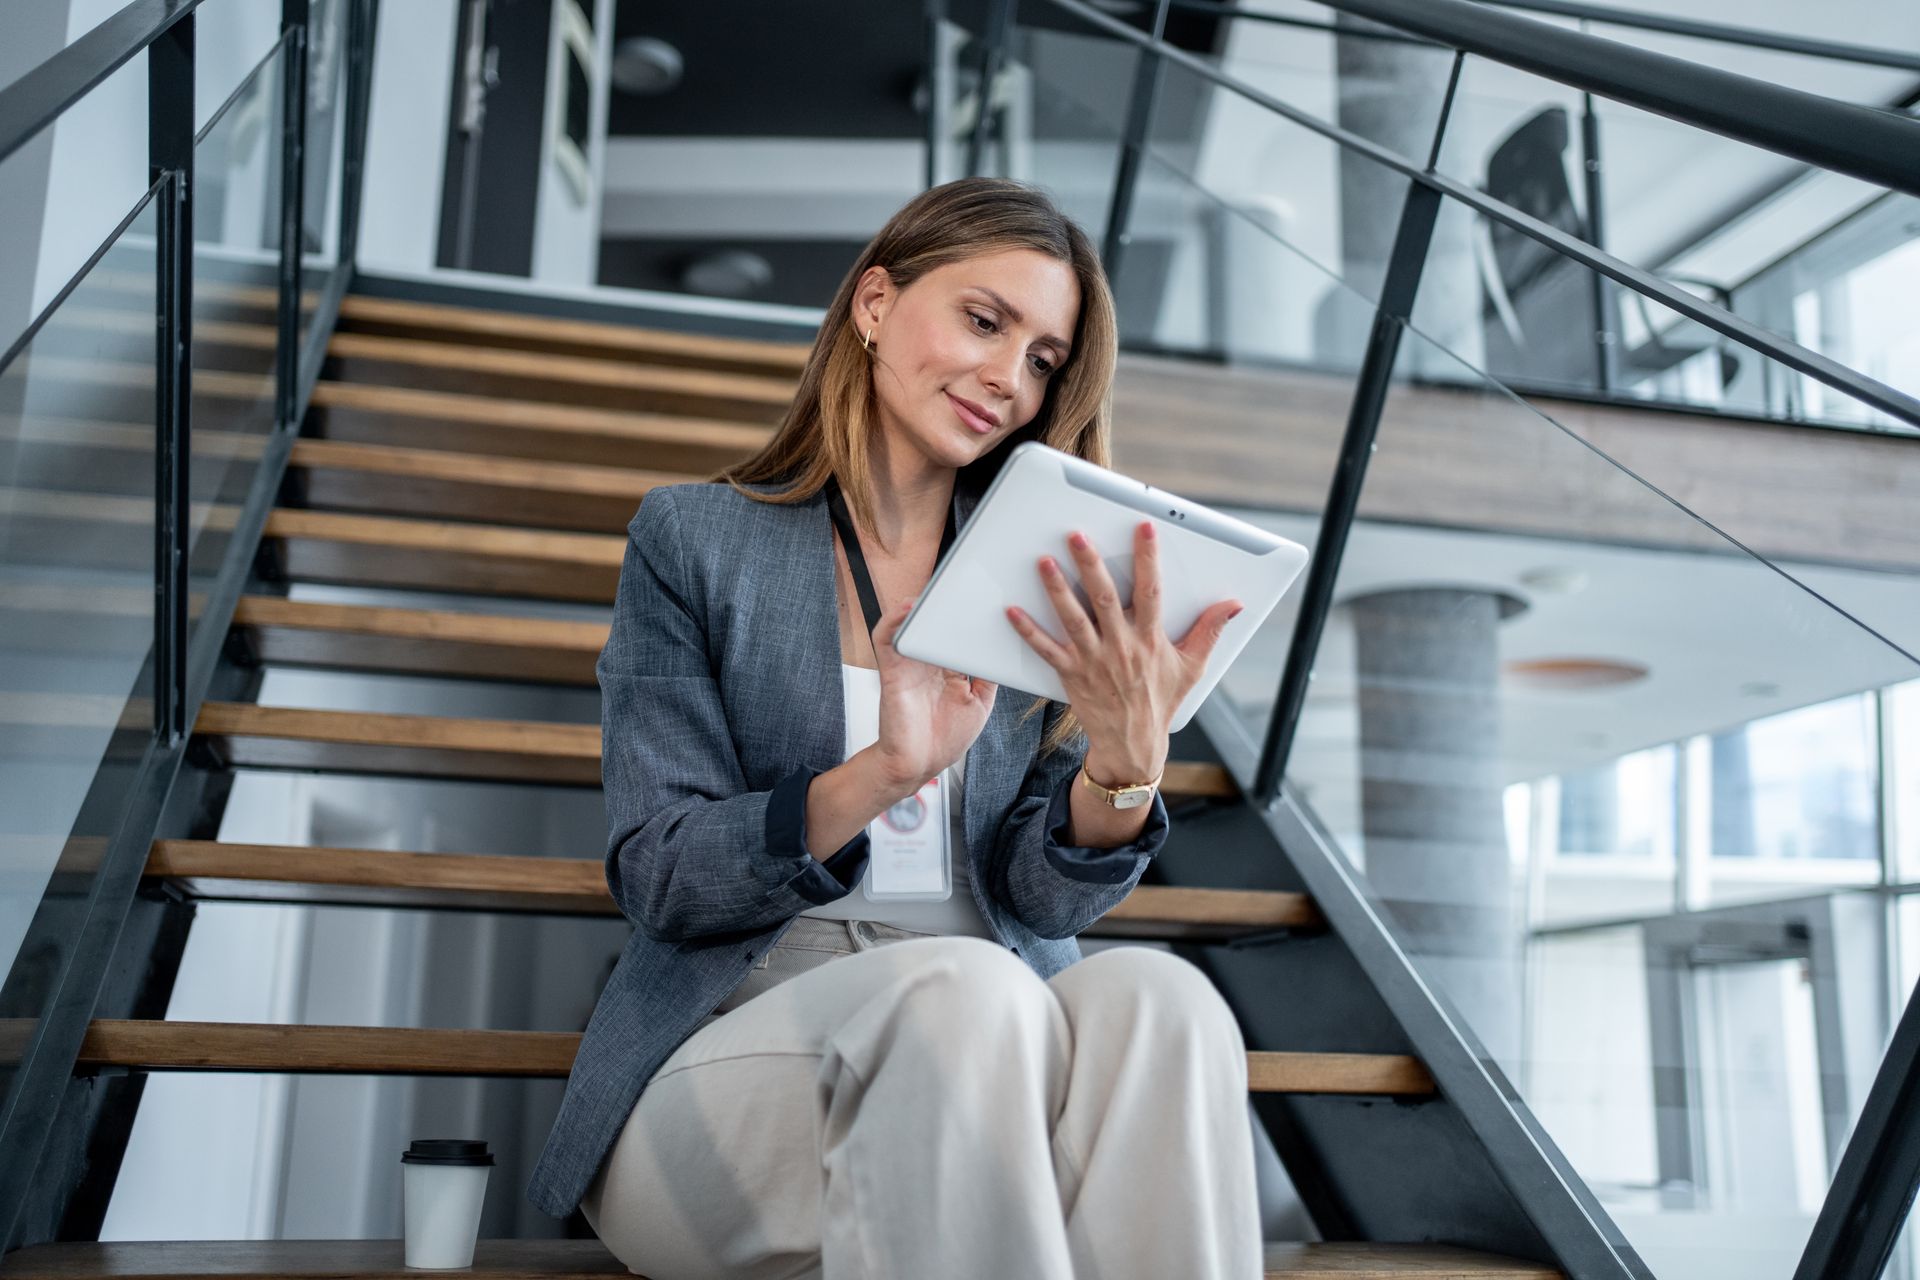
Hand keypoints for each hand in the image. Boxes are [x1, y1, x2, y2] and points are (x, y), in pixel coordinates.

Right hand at [869, 595, 998, 790]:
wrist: (917, 765)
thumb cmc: (943, 739)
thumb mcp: (978, 704)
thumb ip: (986, 677)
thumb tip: (999, 652)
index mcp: (948, 670)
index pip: (956, 634)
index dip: (969, 616)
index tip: (987, 598)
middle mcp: (928, 663)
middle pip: (934, 625)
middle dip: (947, 603)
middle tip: (965, 583)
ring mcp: (909, 665)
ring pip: (909, 625)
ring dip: (920, 606)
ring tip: (936, 591)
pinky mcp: (892, 672)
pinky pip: (886, 640)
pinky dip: (893, 622)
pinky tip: (908, 610)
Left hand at [1006, 521, 1242, 779]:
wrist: (1133, 744)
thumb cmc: (1162, 701)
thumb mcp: (1192, 667)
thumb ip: (1210, 631)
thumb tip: (1233, 604)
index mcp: (1151, 641)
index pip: (1151, 592)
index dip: (1148, 559)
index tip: (1144, 529)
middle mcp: (1121, 648)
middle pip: (1105, 599)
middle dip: (1091, 565)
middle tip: (1077, 536)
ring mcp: (1094, 661)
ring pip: (1073, 619)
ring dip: (1057, 590)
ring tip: (1044, 562)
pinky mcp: (1072, 674)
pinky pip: (1047, 650)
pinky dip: (1028, 631)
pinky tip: (1012, 610)